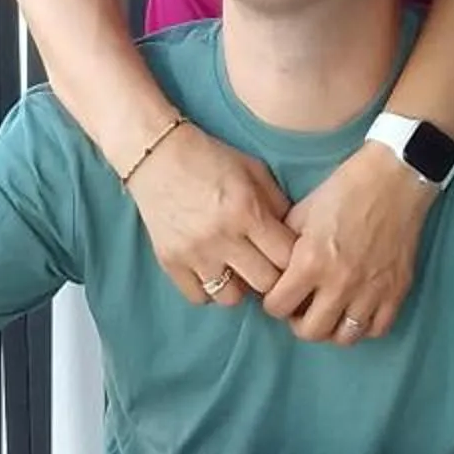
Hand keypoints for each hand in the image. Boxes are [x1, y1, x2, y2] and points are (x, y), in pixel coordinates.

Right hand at [126, 121, 296, 306]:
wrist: (157, 154)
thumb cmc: (210, 159)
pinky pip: (199, 297)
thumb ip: (278, 205)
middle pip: (264, 284)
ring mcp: (194, 253)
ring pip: (232, 299)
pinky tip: (212, 270)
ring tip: (237, 270)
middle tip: (266, 265)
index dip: (293, 259)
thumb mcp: (254, 171)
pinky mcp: (170, 262)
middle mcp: (221, 237)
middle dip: (271, 276)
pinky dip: (209, 290)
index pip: (286, 258)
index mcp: (247, 212)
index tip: (287, 253)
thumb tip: (296, 238)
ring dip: (240, 287)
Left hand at [261, 142, 432, 342]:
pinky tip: (356, 312)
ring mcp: (371, 290)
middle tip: (300, 308)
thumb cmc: (345, 189)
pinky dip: (363, 327)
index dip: (273, 303)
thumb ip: (284, 246)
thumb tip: (274, 270)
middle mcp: (340, 283)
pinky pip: (377, 329)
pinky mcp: (397, 290)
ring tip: (329, 313)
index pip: (278, 308)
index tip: (278, 295)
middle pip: (310, 331)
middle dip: (298, 323)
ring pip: (345, 337)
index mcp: (311, 262)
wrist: (393, 177)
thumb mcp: (302, 212)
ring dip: (331, 329)